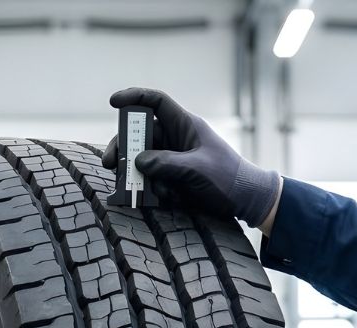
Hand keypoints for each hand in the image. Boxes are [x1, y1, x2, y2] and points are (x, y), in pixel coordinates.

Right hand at [101, 87, 281, 232]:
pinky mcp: (173, 179)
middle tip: (110, 164)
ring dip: (135, 174)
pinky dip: (149, 189)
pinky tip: (158, 199)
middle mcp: (176, 139)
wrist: (246, 201)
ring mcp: (174, 160)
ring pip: (142, 160)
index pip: (156, 102)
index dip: (134, 97)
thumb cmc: (228, 179)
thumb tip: (138, 161)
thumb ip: (168, 164)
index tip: (113, 102)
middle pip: (140, 135)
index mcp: (185, 126)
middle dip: (123, 147)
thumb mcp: (198, 170)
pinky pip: (152, 180)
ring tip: (132, 188)